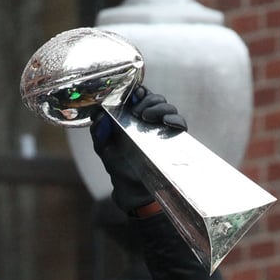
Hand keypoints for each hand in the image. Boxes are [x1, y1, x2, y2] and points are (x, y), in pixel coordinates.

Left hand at [90, 85, 186, 213]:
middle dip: (147, 99)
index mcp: (132, 116)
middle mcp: (149, 119)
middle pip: (154, 97)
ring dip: (158, 107)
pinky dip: (175, 119)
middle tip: (136, 111)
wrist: (132, 190)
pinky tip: (167, 122)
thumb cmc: (118, 167)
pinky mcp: (173, 139)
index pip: (139, 95)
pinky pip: (179, 122)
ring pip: (167, 106)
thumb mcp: (104, 149)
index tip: (133, 93)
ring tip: (146, 117)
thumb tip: (100, 117)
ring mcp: (162, 128)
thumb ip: (99, 133)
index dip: (137, 90)